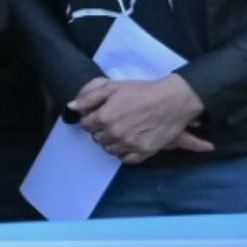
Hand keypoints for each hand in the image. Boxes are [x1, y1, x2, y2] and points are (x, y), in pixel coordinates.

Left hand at [69, 73, 213, 163]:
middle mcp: (114, 133)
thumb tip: (71, 107)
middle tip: (115, 122)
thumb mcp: (115, 87)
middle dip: (102, 131)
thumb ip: (90, 98)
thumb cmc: (144, 91)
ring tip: (124, 131)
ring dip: (113, 142)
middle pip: (97, 138)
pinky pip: (125, 159)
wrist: (175, 99)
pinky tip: (131, 141)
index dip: (92, 120)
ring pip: (110, 149)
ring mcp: (128, 144)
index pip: (85, 125)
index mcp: (105, 117)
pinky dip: (125, 152)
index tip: (100, 116)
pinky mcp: (142, 152)